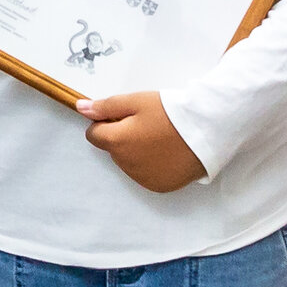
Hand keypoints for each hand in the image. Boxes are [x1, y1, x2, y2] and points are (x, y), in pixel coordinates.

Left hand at [76, 89, 204, 192]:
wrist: (207, 129)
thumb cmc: (171, 111)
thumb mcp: (137, 101)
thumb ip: (106, 107)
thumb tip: (80, 108)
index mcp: (117, 143)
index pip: (94, 135)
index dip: (106, 123)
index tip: (126, 115)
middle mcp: (125, 165)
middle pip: (113, 149)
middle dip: (123, 137)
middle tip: (148, 123)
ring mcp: (142, 178)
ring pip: (128, 162)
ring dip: (136, 151)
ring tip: (160, 137)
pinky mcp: (159, 186)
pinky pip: (145, 174)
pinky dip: (151, 164)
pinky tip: (167, 151)